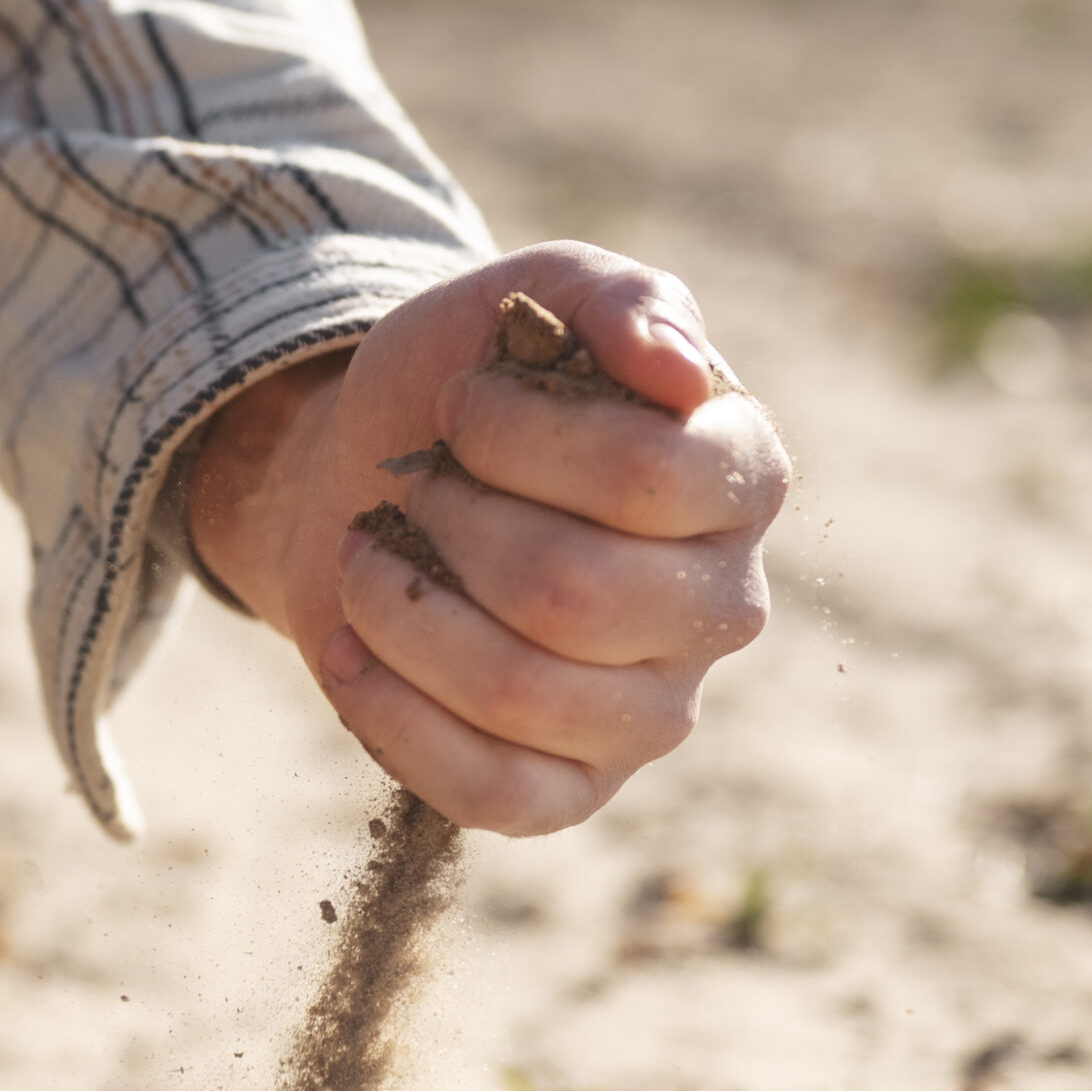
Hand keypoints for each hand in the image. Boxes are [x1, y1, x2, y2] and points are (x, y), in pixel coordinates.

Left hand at [186, 241, 788, 833]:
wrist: (369, 480)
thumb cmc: (466, 387)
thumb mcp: (532, 296)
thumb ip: (616, 300)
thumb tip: (679, 370)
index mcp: (742, 477)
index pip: (645, 477)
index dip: (516, 436)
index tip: (459, 404)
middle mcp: (721, 606)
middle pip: (571, 594)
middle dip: (448, 525)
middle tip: (413, 485)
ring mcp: (654, 713)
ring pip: (519, 694)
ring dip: (402, 614)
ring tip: (364, 559)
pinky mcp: (574, 790)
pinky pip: (492, 794)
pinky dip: (393, 719)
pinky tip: (349, 654)